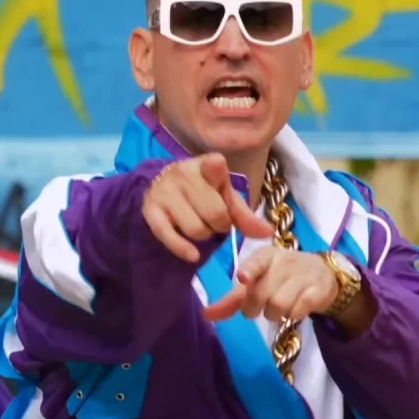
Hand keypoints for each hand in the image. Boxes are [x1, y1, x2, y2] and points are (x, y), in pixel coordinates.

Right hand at [141, 153, 273, 262]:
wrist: (160, 187)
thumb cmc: (201, 191)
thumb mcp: (225, 197)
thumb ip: (245, 215)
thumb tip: (267, 232)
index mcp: (206, 164)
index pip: (216, 166)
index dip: (221, 182)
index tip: (220, 185)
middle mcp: (183, 173)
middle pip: (214, 213)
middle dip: (220, 225)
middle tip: (216, 223)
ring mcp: (164, 192)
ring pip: (195, 229)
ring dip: (203, 236)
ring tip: (201, 228)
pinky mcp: (150, 210)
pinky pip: (168, 236)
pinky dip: (184, 249)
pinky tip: (193, 254)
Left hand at [201, 247, 336, 322]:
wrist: (324, 275)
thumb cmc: (282, 277)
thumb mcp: (258, 281)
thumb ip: (233, 298)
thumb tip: (206, 314)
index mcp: (266, 256)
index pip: (256, 261)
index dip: (249, 270)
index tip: (243, 279)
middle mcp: (285, 261)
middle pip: (262, 293)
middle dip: (254, 308)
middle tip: (259, 309)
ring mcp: (304, 274)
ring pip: (279, 305)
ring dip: (274, 315)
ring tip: (278, 309)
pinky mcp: (319, 290)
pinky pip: (298, 311)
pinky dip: (293, 315)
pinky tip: (296, 308)